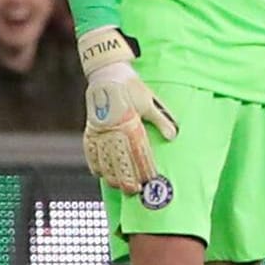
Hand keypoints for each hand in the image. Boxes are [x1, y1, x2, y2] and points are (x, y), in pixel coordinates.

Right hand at [78, 27, 178, 193]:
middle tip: (134, 191)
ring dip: (111, 174)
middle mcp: (114, 128)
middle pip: (121, 158)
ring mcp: (100, 129)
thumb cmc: (130, 86)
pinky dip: (94, 162)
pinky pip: (90, 149)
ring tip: (118, 187)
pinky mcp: (91, 127)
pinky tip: (98, 174)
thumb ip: (161, 119)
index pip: (138, 150)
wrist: (106, 73)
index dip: (144, 166)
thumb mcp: (150, 100)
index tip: (150, 179)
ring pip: (105, 157)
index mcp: (130, 122)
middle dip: (127, 176)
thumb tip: (174, 136)